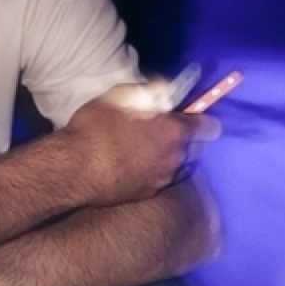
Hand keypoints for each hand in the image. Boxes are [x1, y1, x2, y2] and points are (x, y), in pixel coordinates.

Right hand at [64, 84, 220, 206]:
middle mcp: (175, 158)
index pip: (210, 128)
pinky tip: (135, 166)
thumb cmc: (96, 127)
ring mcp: (162, 179)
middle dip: (186, 141)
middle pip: (197, 150)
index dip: (204, 121)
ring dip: (170, 158)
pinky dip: (154, 172)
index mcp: (174, 131)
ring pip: (179, 166)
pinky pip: (160, 180)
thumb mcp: (122, 95)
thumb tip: (168, 92)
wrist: (74, 169)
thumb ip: (151, 91)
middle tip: (164, 133)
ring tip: (147, 151)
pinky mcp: (147, 194)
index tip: (193, 118)